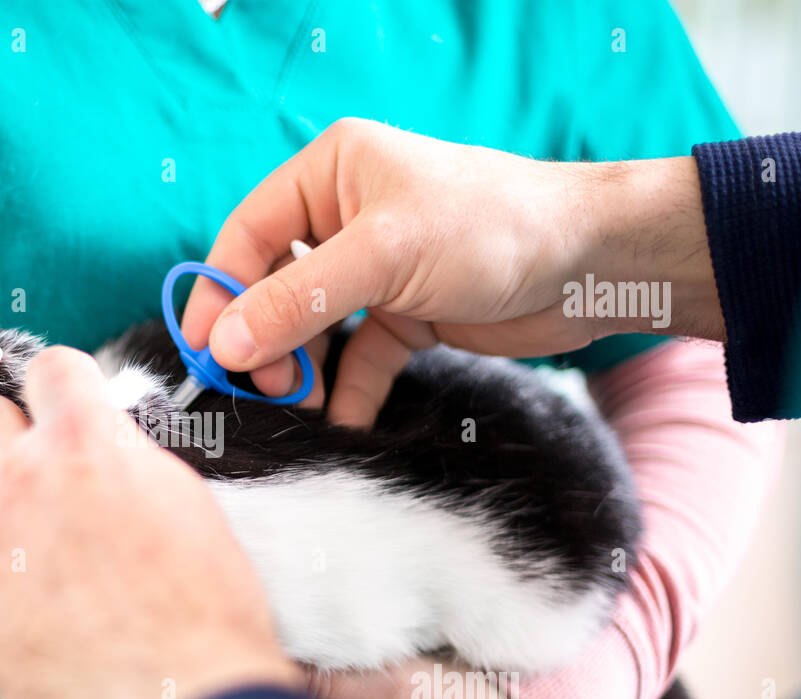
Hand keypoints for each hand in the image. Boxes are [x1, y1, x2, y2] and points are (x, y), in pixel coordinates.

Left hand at [0, 347, 300, 698]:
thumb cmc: (205, 611)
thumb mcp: (185, 502)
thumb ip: (126, 459)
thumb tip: (103, 447)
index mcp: (84, 441)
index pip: (49, 367)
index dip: (63, 386)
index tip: (66, 404)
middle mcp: (19, 478)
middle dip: (10, 438)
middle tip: (39, 476)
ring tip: (25, 549)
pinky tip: (29, 613)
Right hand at [182, 119, 721, 425]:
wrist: (594, 265)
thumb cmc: (491, 227)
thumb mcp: (383, 257)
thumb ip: (298, 301)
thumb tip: (224, 344)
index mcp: (330, 174)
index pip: (249, 233)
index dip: (220, 290)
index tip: (206, 348)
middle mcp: (345, 218)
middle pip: (274, 286)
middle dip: (264, 339)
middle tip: (263, 387)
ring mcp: (376, 272)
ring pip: (313, 328)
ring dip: (302, 369)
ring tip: (299, 404)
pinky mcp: (406, 317)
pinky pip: (359, 358)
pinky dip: (348, 390)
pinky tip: (342, 421)